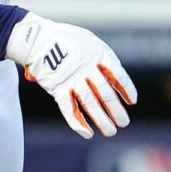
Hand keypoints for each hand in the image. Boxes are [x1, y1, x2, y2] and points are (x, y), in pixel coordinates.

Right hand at [6, 13, 137, 138]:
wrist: (38, 38)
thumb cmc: (67, 39)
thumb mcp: (90, 41)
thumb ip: (103, 58)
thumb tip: (115, 78)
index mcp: (98, 55)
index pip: (118, 75)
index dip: (127, 89)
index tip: (132, 101)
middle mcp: (86, 69)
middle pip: (105, 94)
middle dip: (116, 110)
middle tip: (123, 123)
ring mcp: (71, 80)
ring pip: (90, 104)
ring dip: (101, 120)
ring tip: (110, 132)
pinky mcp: (57, 88)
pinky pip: (68, 108)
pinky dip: (77, 122)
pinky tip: (87, 133)